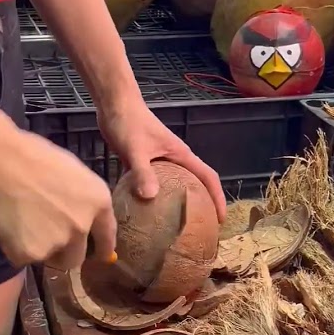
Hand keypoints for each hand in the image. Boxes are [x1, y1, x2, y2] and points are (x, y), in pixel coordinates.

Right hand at [0, 128, 116, 268]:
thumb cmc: (32, 155)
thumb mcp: (72, 172)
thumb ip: (81, 199)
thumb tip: (78, 215)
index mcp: (98, 202)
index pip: (107, 236)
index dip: (103, 249)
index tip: (101, 257)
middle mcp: (83, 226)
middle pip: (76, 257)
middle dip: (63, 253)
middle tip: (45, 239)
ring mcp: (58, 242)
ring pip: (49, 259)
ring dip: (39, 250)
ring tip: (22, 225)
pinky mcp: (31, 253)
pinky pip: (22, 258)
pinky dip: (14, 247)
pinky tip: (7, 224)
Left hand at [98, 97, 227, 221]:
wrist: (113, 104)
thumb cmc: (129, 122)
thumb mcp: (136, 149)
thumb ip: (143, 171)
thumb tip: (150, 197)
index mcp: (181, 155)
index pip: (208, 177)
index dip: (218, 197)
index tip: (220, 219)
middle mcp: (174, 160)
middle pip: (194, 184)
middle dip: (200, 206)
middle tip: (199, 230)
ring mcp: (158, 161)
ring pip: (172, 187)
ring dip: (176, 204)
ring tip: (174, 228)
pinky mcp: (143, 162)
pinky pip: (152, 184)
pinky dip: (151, 198)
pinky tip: (142, 214)